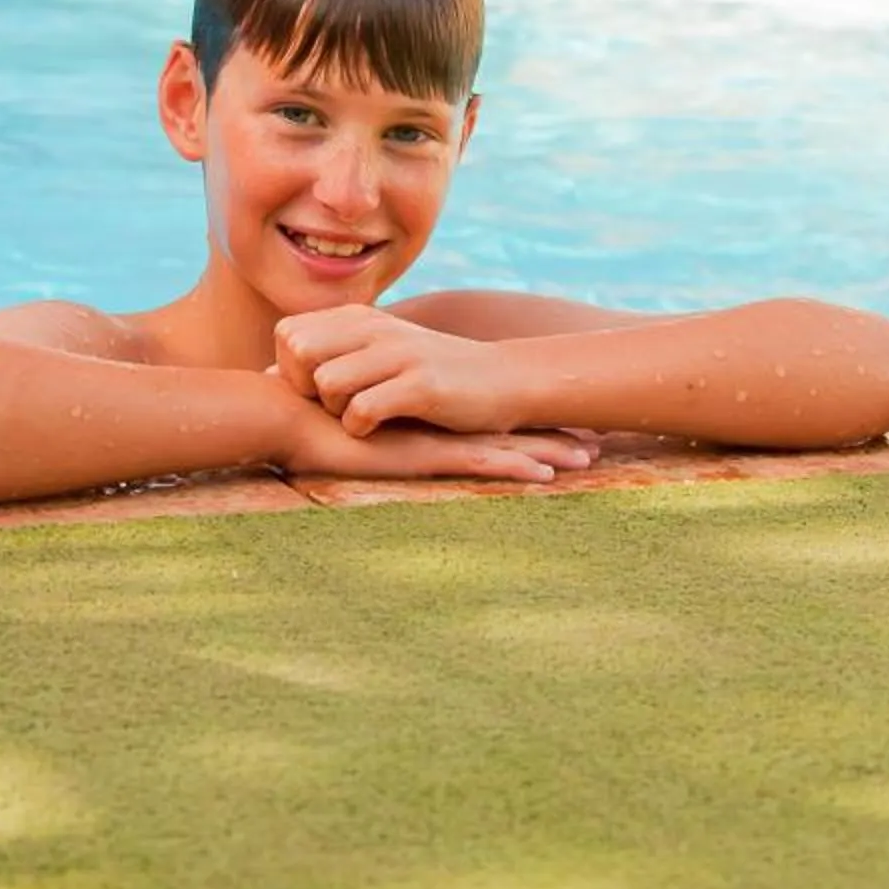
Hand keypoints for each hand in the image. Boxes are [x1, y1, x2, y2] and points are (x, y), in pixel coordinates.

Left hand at [271, 305, 522, 437]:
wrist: (503, 379)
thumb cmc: (429, 373)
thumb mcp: (375, 352)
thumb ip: (326, 356)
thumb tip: (265, 374)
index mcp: (360, 318)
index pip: (287, 333)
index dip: (289, 368)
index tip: (316, 390)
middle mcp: (375, 328)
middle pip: (299, 352)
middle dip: (303, 388)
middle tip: (330, 408)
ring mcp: (400, 354)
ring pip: (327, 382)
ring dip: (333, 411)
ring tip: (358, 418)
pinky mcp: (422, 386)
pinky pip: (363, 409)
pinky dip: (360, 427)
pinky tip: (377, 429)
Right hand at [278, 398, 595, 483]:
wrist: (290, 415)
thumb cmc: (311, 424)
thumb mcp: (354, 431)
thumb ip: (368, 429)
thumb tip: (362, 433)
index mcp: (431, 424)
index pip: (488, 422)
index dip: (527, 424)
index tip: (565, 427)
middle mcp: (440, 427)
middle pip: (511, 429)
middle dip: (555, 435)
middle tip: (599, 441)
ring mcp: (434, 438)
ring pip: (506, 444)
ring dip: (550, 451)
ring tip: (591, 456)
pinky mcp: (422, 453)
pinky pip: (478, 462)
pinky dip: (514, 467)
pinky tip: (545, 474)